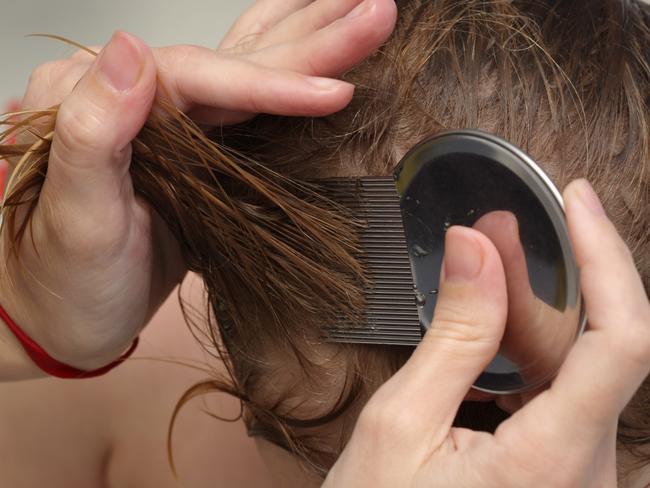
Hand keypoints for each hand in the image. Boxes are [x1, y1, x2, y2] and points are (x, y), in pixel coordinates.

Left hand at [0, 0, 396, 375]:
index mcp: (100, 99)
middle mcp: (139, 98)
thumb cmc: (62, 281)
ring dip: (307, 40)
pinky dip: (286, 75)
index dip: (270, 83)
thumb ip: (91, 133)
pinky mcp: (196, 151)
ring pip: (249, 69)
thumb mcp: (74, 219)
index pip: (199, 76)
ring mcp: (172, 123)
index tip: (332, 90)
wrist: (62, 319)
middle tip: (376, 12)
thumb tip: (128, 49)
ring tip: (356, 11)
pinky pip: (247, 103)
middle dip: (313, 38)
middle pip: (236, 59)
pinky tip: (310, 49)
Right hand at [325, 180, 649, 486]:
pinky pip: (563, 394)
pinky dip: (529, 348)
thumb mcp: (401, 425)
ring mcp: (579, 476)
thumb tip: (472, 248)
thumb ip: (451, 336)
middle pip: (599, 346)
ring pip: (579, 368)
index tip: (575, 202)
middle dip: (550, 275)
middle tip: (495, 229)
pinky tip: (492, 324)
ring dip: (534, 310)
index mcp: (555, 463)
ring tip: (485, 265)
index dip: (606, 258)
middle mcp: (588, 473)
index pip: (624, 340)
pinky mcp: (562, 473)